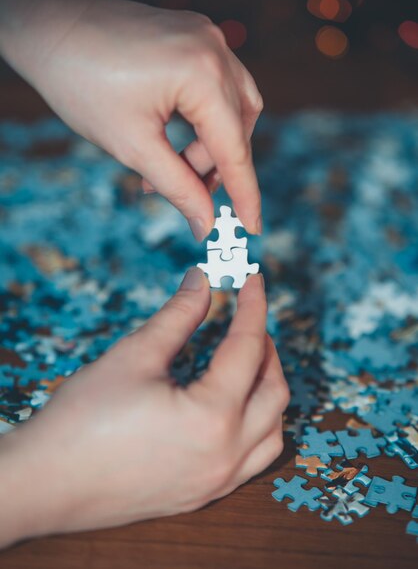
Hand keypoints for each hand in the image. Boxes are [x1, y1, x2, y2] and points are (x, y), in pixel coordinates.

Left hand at [0, 0, 262, 238]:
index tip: (252, 227)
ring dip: (212, 143)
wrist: (47, 27)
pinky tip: (175, 135)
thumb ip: (178, 188)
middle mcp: (214, 49)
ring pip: (233, 106)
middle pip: (236, 127)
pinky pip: (217, 84)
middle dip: (213, 166)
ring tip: (172, 164)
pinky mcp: (194, 34)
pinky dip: (204, 117)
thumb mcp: (132, 145)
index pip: (234, 148)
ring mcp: (206, 36)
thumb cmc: (80, 84)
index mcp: (202, 74)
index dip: (244, 193)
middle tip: (185, 192)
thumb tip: (206, 224)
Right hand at [0, 270, 288, 545]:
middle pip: (274, 393)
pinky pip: (251, 460)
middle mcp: (226, 456)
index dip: (253, 308)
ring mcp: (216, 482)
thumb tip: (202, 281)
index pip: (248, 349)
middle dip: (267, 349)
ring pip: (272, 433)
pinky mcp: (201, 495)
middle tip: (247, 320)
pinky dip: (256, 426)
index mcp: (213, 418)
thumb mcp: (135, 355)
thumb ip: (178, 315)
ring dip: (268, 392)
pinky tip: (234, 408)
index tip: (253, 281)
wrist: (46, 483)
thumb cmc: (84, 418)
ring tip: (246, 363)